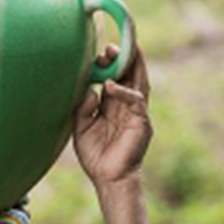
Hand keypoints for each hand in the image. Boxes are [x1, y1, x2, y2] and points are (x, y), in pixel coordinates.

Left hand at [73, 45, 152, 188]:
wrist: (109, 179)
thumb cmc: (95, 155)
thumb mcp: (81, 128)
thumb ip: (83, 109)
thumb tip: (88, 91)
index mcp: (112, 104)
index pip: (115, 77)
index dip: (110, 63)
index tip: (99, 52)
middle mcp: (126, 105)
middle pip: (130, 74)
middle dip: (123, 57)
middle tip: (111, 44)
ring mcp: (137, 113)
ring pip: (138, 82)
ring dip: (130, 66)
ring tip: (120, 50)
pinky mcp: (142, 123)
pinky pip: (135, 102)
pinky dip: (123, 92)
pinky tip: (109, 85)